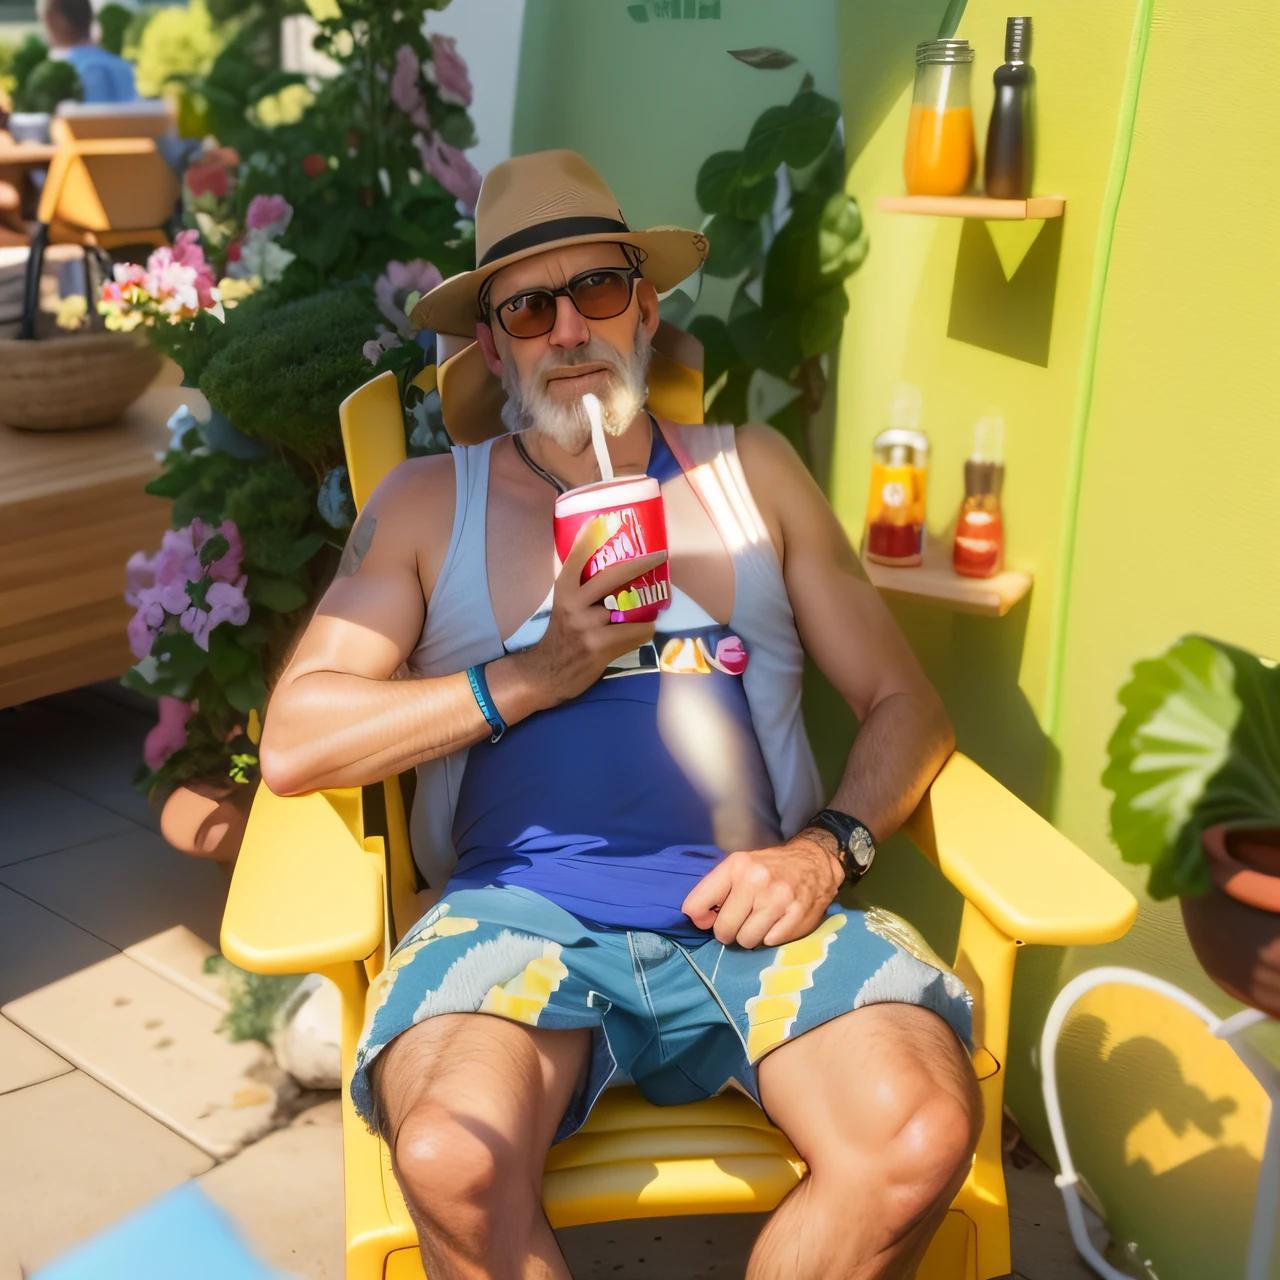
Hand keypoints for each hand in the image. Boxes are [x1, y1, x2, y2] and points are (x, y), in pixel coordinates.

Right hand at [512, 516, 666, 708]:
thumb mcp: (564, 606)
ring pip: (630, 607)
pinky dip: (645, 629)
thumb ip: (582, 589)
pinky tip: (646, 629)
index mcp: (564, 590)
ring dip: (647, 607)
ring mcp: (587, 625)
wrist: (548, 672)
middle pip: (613, 575)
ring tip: (656, 604)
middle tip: (661, 556)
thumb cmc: (562, 636)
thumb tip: (614, 571)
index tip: (602, 521)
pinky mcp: (600, 645)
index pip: (577, 557)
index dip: (589, 538)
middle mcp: (574, 603)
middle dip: (641, 563)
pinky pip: (635, 631)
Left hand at [682, 832, 843, 948]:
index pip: (697, 903)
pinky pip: (770, 943)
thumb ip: (716, 890)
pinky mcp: (796, 916)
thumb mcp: (740, 867)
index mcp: (736, 866)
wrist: (815, 862)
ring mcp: (778, 899)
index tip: (709, 919)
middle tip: (740, 923)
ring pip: (746, 941)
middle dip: (728, 933)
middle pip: (723, 930)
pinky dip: (771, 938)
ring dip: (751, 937)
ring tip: (760, 922)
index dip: (701, 918)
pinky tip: (777, 923)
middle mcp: (756, 880)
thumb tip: (699, 920)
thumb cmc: (771, 868)